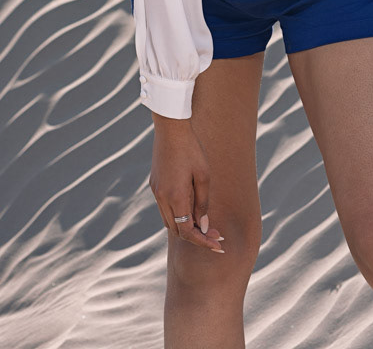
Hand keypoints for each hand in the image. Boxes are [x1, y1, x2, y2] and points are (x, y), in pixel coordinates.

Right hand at [151, 121, 225, 252]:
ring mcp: (156, 191)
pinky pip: (165, 208)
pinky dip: (178, 215)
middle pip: (177, 230)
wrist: (170, 127)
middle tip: (217, 235)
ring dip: (186, 226)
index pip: (187, 231)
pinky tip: (191, 209)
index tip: (218, 245)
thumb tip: (203, 227)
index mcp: (175, 197)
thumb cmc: (192, 149)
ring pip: (169, 221)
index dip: (203, 241)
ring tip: (205, 223)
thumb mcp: (204, 176)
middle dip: (197, 236)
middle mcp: (162, 198)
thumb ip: (202, 204)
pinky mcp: (154, 184)